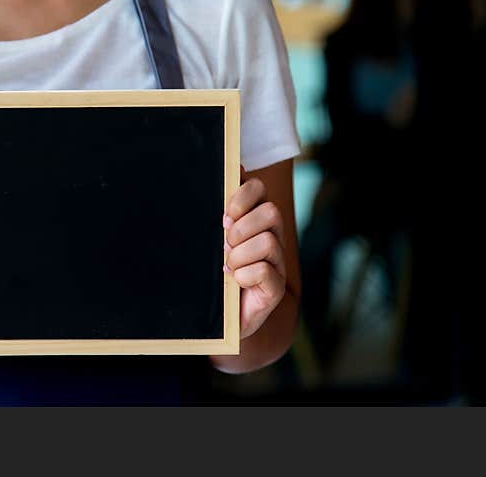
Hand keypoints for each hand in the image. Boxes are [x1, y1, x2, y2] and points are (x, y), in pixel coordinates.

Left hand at [223, 177, 286, 339]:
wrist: (217, 318)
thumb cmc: (212, 274)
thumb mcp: (210, 239)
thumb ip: (220, 208)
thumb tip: (234, 167)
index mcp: (254, 219)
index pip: (258, 189)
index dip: (243, 196)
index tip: (225, 215)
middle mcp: (270, 237)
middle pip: (271, 212)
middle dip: (242, 226)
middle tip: (226, 243)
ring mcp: (276, 264)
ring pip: (268, 242)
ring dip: (240, 254)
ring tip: (228, 266)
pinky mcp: (275, 289)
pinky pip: (266, 272)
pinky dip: (246, 276)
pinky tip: (236, 282)